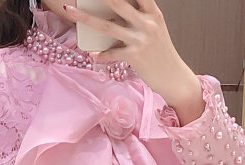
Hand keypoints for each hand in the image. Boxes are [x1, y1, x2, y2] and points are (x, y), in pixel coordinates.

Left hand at [62, 0, 201, 112]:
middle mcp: (147, 24)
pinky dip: (101, 54)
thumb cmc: (161, 53)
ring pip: (107, 26)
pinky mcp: (135, 57)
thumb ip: (139, 18)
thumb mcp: (154, 30)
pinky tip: (93, 53)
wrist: (174, 77)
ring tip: (70, 11)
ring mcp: (140, 40)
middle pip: (118, 3)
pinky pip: (112, 53)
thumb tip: (113, 13)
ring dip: (86, 18)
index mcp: (153, 13)